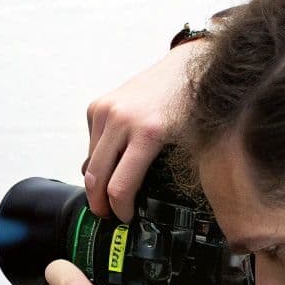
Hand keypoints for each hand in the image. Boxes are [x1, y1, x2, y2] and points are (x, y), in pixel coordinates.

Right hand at [83, 39, 203, 220]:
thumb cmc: (194, 106)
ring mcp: (106, 110)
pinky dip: (99, 157)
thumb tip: (151, 204)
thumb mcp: (191, 144)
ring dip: (98, 181)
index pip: (119, 187)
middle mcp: (121, 120)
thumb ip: (169, 173)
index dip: (119, 210)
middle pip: (95, 178)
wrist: (188, 66)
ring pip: (90, 162)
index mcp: (147, 132)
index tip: (126, 218)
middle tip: (109, 215)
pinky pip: (91, 143)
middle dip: (99, 203)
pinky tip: (116, 159)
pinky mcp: (98, 106)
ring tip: (113, 190)